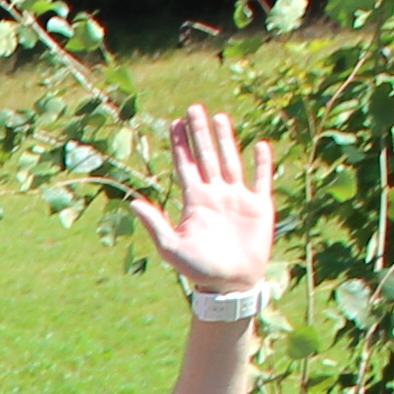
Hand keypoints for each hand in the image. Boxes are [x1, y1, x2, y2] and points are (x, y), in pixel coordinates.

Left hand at [133, 103, 277, 299]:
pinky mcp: (259, 206)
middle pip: (205, 156)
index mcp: (194, 202)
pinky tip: (259, 146)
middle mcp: (215, 195)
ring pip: (230, 161)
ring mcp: (237, 198)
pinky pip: (261, 180)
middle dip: (199, 133)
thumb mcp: (172, 247)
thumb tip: (132, 203)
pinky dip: (261, 163)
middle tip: (193, 108)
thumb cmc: (198, 270)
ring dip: (225, 140)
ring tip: (219, 117)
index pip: (185, 166)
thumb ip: (154, 224)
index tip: (174, 122)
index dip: (180, 144)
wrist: (230, 285)